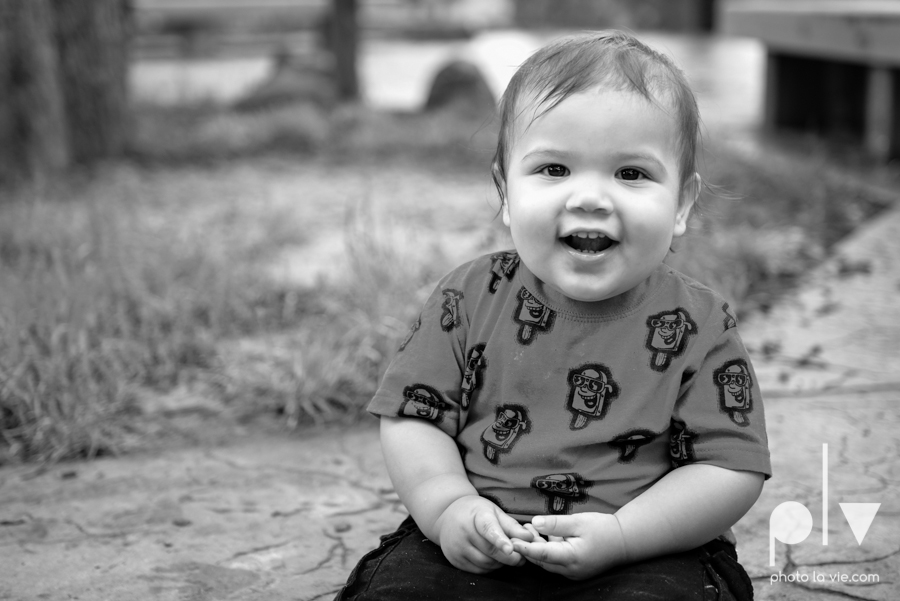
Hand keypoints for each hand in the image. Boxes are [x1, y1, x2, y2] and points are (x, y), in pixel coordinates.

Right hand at [434, 495, 533, 573]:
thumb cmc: (475, 512)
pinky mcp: (455, 560)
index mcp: (476, 516)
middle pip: (490, 551)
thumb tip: (529, 537)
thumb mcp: (493, 511)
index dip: (500, 540)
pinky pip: (478, 570)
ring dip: (500, 563)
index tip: (510, 549)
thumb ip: (512, 525)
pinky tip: (493, 559)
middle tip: (521, 557)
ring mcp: (457, 547)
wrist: (447, 515)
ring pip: (485, 563)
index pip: (488, 529)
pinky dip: (490, 568)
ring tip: (506, 556)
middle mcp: (463, 532)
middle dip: (509, 557)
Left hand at [511, 512, 627, 579]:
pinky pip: (555, 561)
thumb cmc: (603, 529)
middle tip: (515, 530)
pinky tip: (542, 535)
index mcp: (571, 557)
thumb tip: (534, 523)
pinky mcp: (575, 569)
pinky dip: (547, 550)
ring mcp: (573, 572)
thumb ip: (555, 524)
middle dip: (527, 546)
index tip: (510, 541)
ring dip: (536, 547)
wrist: (625, 541)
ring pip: (547, 561)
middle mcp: (570, 569)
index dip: (524, 547)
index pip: (541, 554)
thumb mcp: (578, 521)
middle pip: (541, 560)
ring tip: (526, 528)